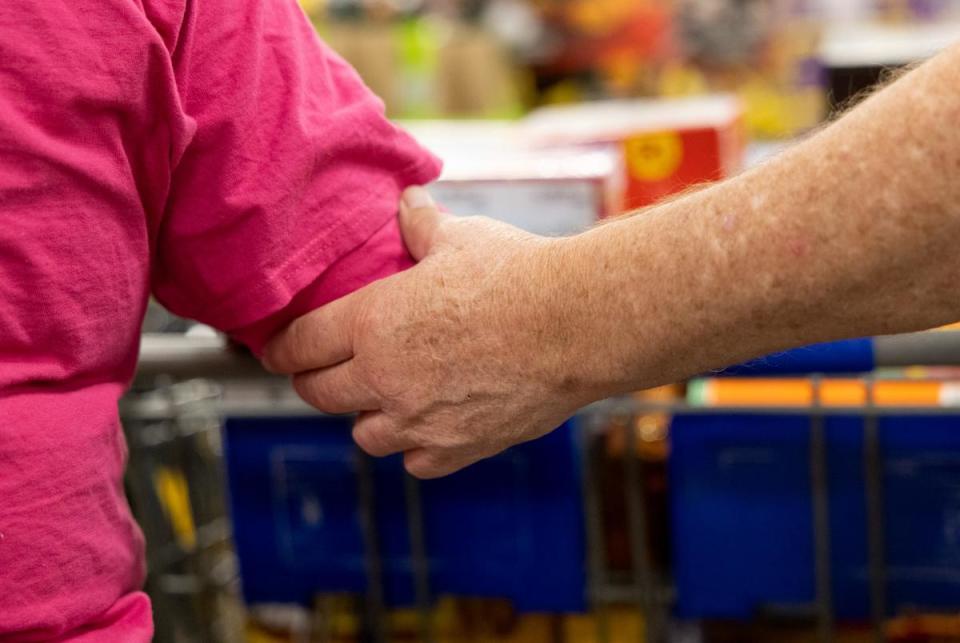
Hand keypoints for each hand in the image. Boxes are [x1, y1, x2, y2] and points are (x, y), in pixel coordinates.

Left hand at [263, 187, 597, 477]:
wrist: (576, 325)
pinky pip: (416, 462)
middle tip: (315, 374)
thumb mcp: (462, 238)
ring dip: (364, 417)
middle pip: (319, 393)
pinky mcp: (459, 447)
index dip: (280, 347)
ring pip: (364, 435)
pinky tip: (427, 429)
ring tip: (379, 400)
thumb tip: (407, 201)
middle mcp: (385, 377)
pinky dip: (414, 448)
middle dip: (310, 381)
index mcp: (373, 321)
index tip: (273, 350)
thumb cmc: (518, 274)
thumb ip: (422, 226)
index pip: (302, 343)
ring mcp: (420, 419)